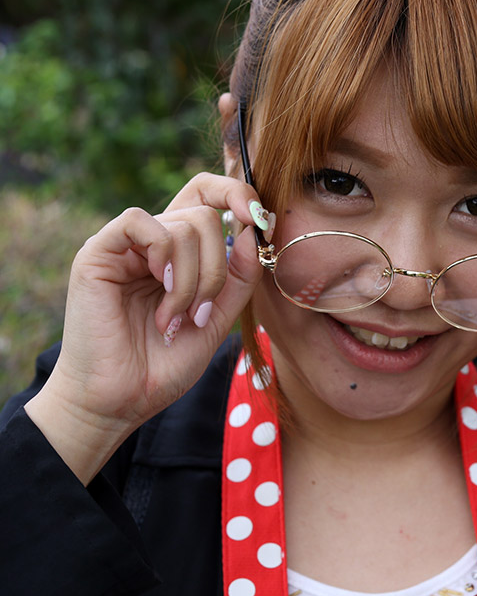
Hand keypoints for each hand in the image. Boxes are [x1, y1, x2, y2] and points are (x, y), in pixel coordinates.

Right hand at [24, 174, 267, 481]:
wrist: (120, 401)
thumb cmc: (165, 363)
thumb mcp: (219, 318)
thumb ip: (239, 276)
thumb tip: (252, 229)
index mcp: (181, 253)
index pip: (207, 195)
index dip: (237, 195)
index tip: (259, 221)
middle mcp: (152, 243)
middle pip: (205, 214)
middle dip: (217, 268)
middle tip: (201, 313)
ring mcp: (124, 246)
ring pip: (184, 223)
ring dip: (193, 278)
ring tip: (175, 317)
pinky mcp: (97, 253)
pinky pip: (139, 221)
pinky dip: (163, 255)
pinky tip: (158, 288)